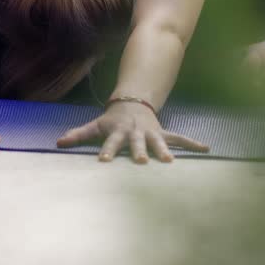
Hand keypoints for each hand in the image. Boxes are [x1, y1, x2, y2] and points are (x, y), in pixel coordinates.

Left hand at [56, 101, 208, 163]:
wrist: (132, 103)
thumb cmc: (112, 120)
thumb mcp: (95, 126)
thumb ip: (78, 134)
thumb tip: (58, 142)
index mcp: (119, 132)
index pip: (111, 143)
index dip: (108, 151)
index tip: (104, 161)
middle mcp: (136, 133)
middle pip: (137, 143)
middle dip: (139, 151)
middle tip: (141, 161)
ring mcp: (151, 133)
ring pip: (159, 142)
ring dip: (165, 150)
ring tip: (171, 161)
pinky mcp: (163, 133)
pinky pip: (179, 138)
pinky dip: (192, 143)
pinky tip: (206, 149)